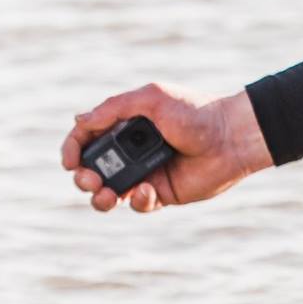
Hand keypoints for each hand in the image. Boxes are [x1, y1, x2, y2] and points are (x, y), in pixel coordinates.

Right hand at [61, 84, 272, 213]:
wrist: (233, 137)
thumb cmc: (196, 113)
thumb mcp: (153, 98)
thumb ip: (115, 108)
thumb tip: (78, 121)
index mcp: (126, 126)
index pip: (87, 139)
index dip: (72, 150)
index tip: (69, 161)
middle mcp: (132, 151)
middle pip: (92, 170)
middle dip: (83, 178)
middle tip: (90, 179)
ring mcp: (146, 173)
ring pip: (109, 193)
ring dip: (100, 198)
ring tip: (109, 194)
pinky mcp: (163, 193)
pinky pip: (139, 204)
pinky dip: (138, 201)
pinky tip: (149, 190)